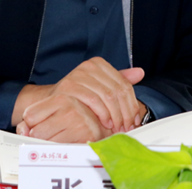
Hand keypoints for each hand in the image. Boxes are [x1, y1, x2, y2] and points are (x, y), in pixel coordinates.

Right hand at [12, 57, 144, 133]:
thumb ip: (119, 80)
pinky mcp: (69, 86)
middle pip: (117, 90)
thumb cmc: (78, 96)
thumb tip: (140, 72)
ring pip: (107, 96)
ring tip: (117, 127)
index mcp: (98, 64)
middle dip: (125, 112)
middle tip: (127, 126)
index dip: (132, 104)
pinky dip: (102, 113)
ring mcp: (78, 75)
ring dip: (115, 115)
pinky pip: (93, 100)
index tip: (134, 118)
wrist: (52, 102)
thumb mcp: (100, 86)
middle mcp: (88, 66)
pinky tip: (105, 122)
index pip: (124, 84)